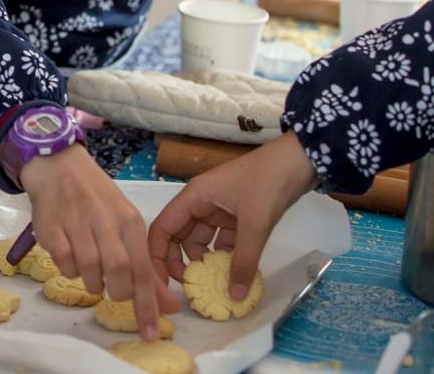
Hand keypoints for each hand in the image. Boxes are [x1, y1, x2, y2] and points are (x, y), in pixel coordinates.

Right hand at [21, 144, 180, 340]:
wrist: (59, 165)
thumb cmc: (98, 199)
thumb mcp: (126, 225)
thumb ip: (145, 267)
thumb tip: (169, 307)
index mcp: (129, 220)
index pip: (143, 269)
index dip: (147, 305)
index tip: (149, 333)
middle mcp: (104, 219)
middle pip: (117, 271)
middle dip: (116, 291)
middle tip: (112, 289)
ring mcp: (75, 221)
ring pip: (87, 269)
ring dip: (91, 282)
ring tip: (90, 271)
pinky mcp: (49, 226)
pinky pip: (62, 262)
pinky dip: (68, 269)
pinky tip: (70, 256)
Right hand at [148, 131, 317, 299]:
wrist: (299, 160)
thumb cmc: (268, 182)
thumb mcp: (255, 223)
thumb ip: (244, 261)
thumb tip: (235, 296)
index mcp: (193, 198)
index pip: (162, 229)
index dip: (158, 256)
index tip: (165, 283)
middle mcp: (200, 204)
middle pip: (178, 237)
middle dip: (181, 262)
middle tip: (193, 288)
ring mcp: (218, 210)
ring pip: (201, 241)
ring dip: (206, 261)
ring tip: (215, 284)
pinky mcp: (236, 216)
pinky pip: (222, 241)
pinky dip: (226, 256)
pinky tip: (235, 273)